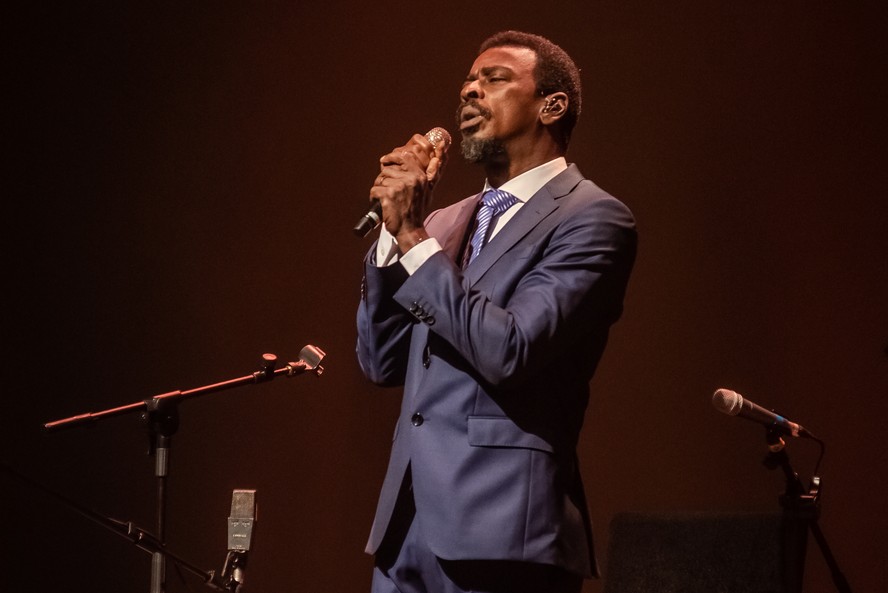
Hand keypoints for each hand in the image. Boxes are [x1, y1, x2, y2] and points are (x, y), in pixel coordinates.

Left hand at [369, 133, 446, 247]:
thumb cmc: (417, 211)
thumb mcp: (429, 189)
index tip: (384, 161)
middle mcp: (412, 179)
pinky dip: (374, 198)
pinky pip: (375, 190)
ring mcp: (400, 187)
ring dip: (380, 190)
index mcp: (420, 176)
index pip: (403, 157)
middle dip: (385, 180)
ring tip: (387, 199)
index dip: (391, 158)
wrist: (410, 230)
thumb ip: (433, 171)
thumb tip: (441, 150)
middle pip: (388, 170)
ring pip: (380, 180)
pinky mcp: (389, 195)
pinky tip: (382, 204)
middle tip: (390, 192)